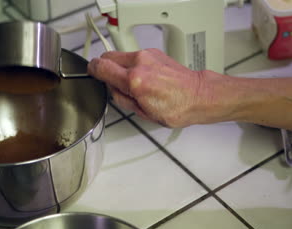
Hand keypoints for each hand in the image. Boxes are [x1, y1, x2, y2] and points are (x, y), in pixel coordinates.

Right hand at [88, 48, 230, 126]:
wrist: (199, 96)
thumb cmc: (177, 108)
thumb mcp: (143, 113)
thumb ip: (122, 99)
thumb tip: (112, 90)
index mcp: (134, 80)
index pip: (100, 66)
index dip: (92, 71)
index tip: (92, 74)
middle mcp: (140, 63)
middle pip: (108, 57)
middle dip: (106, 69)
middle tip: (114, 84)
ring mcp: (148, 55)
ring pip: (121, 56)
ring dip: (121, 68)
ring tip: (134, 84)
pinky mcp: (155, 52)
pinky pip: (135, 57)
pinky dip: (133, 66)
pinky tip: (144, 79)